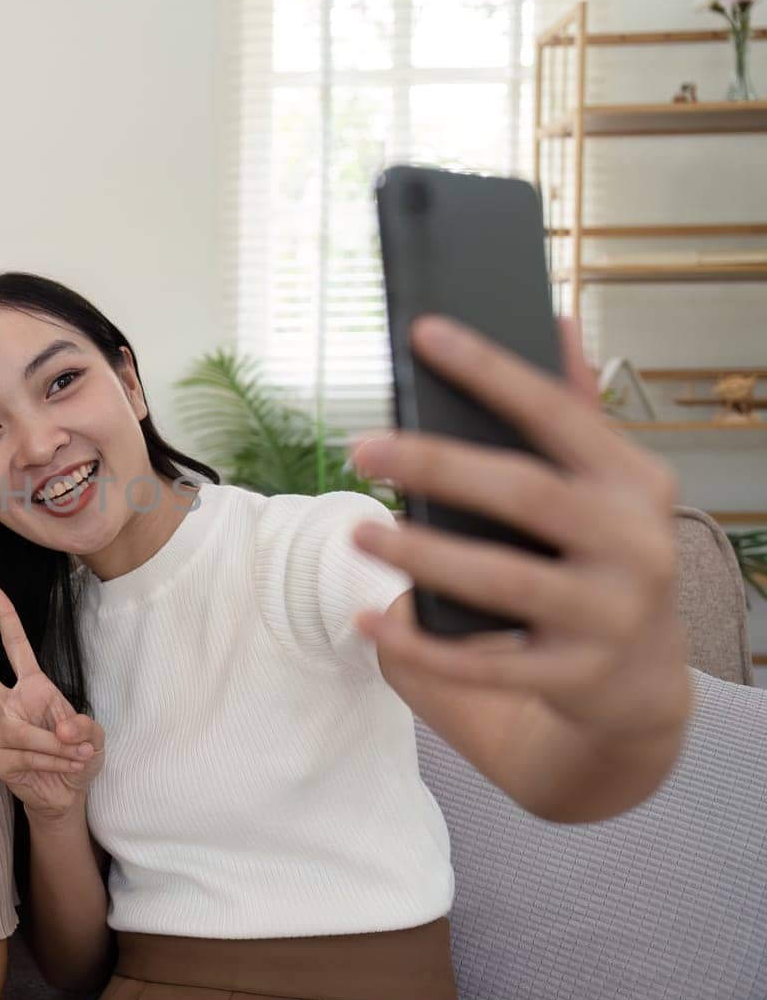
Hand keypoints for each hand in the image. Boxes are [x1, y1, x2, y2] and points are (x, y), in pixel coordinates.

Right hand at [0, 586, 105, 824]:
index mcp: (33, 687)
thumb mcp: (96, 737)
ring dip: (56, 747)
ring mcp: (1, 732)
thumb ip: (85, 727)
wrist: (69, 794)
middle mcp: (11, 705)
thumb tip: (62, 729)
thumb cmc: (81, 755)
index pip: (16, 647)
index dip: (6, 618)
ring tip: (77, 757)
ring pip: (22, 732)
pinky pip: (23, 756)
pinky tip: (62, 769)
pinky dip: (50, 762)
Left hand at [349, 315, 689, 744]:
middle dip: (436, 465)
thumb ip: (574, 412)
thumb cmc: (602, 559)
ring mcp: (608, 615)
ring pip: (502, 579)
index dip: (491, 370)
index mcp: (635, 482)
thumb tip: (557, 321)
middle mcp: (634, 545)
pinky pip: (483, 662)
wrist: (642, 678)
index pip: (557, 414)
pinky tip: (368, 618)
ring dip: (420, 553)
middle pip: (524, 493)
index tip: (424, 333)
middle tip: (359, 448)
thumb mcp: (607, 486)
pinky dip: (420, 643)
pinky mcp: (574, 676)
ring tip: (357, 532)